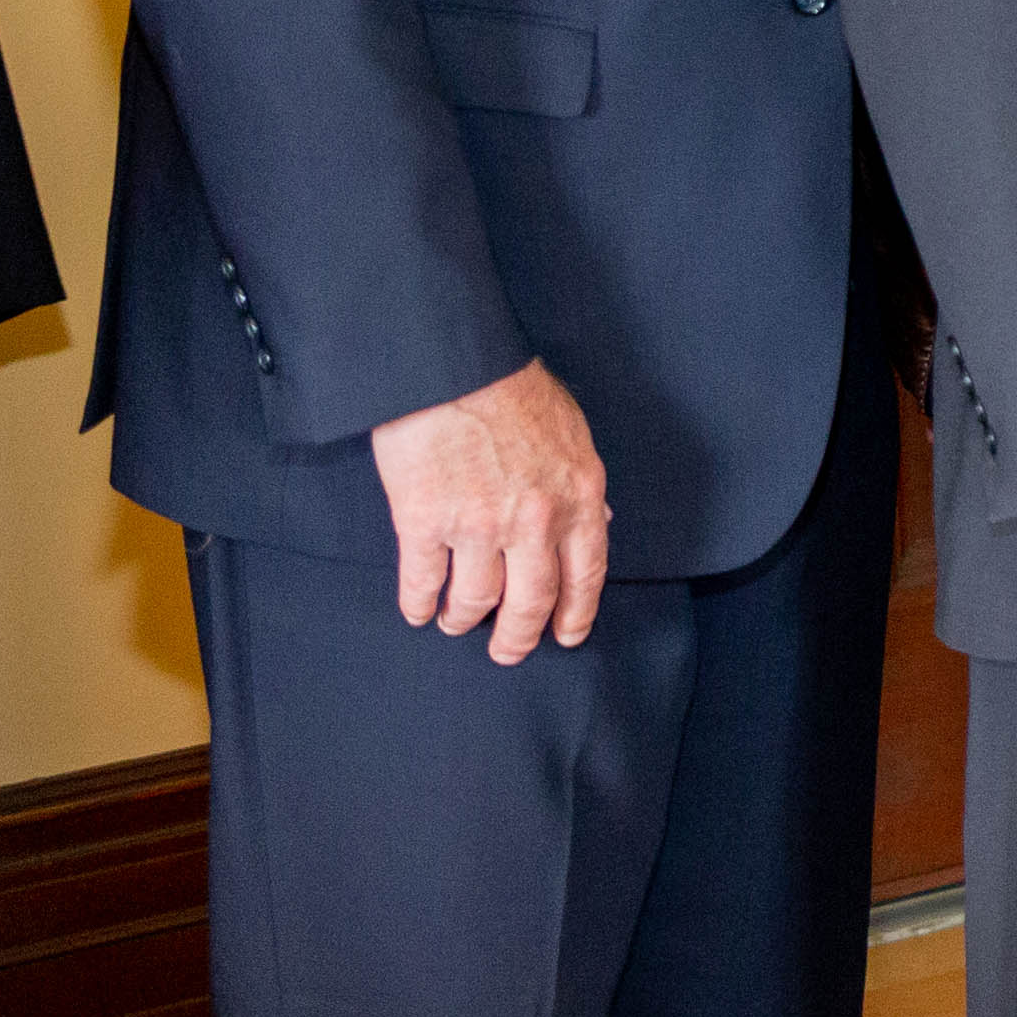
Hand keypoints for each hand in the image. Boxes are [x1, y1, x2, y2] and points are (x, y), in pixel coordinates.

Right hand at [371, 361, 609, 662]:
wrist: (451, 365)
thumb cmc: (512, 389)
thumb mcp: (572, 433)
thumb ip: (582, 485)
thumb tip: (599, 523)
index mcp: (578, 497)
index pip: (587, 575)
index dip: (575, 613)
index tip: (567, 635)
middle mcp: (534, 522)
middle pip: (530, 603)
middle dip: (518, 637)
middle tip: (507, 651)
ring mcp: (478, 526)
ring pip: (474, 601)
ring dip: (464, 620)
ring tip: (456, 623)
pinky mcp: (424, 523)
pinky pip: (423, 584)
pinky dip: (419, 605)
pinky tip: (418, 611)